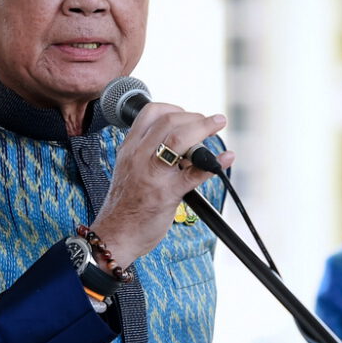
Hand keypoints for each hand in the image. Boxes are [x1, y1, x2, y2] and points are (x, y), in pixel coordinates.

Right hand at [90, 102, 234, 270]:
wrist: (115, 234)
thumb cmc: (125, 204)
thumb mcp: (129, 169)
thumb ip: (150, 153)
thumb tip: (184, 144)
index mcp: (130, 148)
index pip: (151, 113)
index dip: (175, 108)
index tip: (189, 115)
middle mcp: (139, 156)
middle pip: (169, 121)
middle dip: (195, 117)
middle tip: (211, 123)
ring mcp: (153, 174)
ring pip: (179, 139)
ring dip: (204, 128)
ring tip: (217, 126)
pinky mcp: (167, 193)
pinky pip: (194, 173)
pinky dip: (214, 163)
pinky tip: (226, 158)